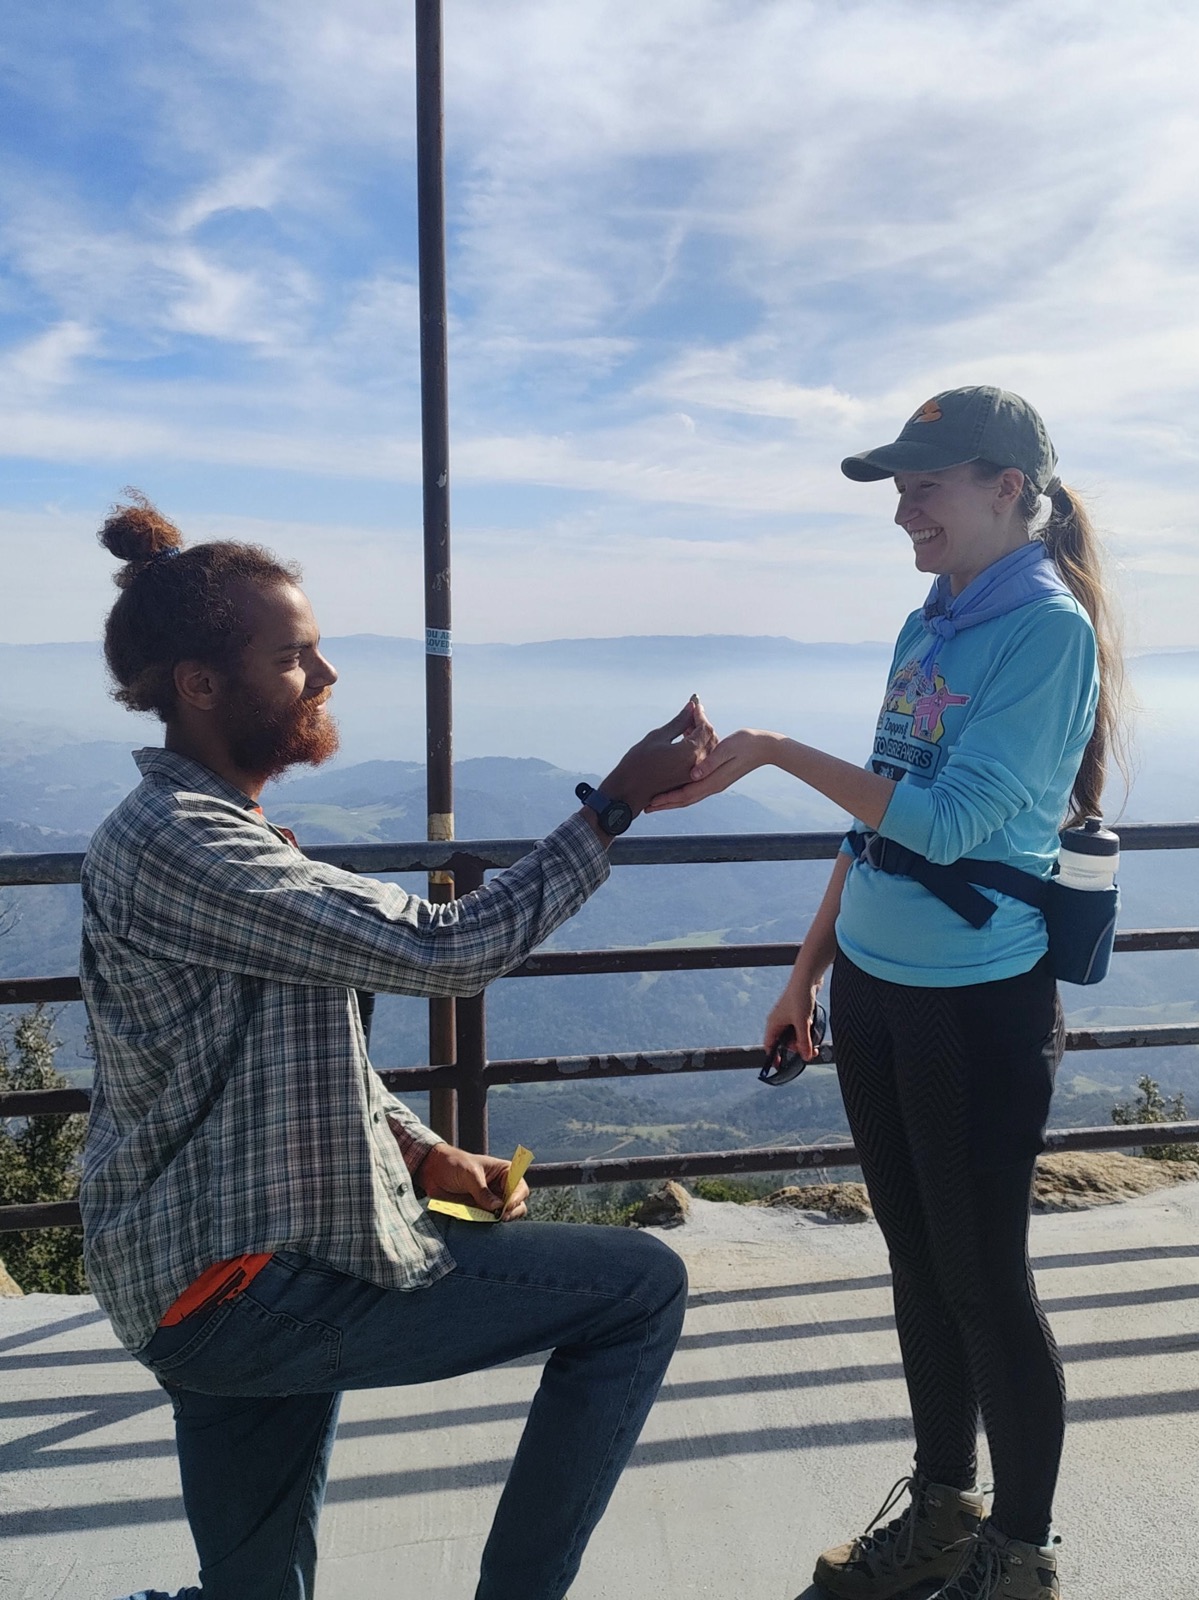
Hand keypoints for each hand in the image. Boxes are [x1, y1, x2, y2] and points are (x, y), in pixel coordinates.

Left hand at [418, 1143, 528, 1220]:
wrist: (433, 1171)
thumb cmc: (454, 1164)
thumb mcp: (470, 1173)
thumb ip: (483, 1191)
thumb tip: (497, 1208)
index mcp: (505, 1172)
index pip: (520, 1187)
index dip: (517, 1198)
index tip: (507, 1207)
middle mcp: (501, 1188)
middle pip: (517, 1205)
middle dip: (512, 1212)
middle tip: (501, 1218)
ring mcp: (491, 1201)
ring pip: (505, 1216)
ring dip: (500, 1220)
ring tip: (490, 1221)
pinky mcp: (480, 1212)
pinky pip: (489, 1222)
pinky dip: (487, 1225)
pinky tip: (480, 1223)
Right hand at [599, 696, 717, 817]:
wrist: (629, 791)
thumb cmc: (638, 764)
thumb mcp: (657, 737)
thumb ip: (679, 722)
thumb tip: (691, 708)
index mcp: (690, 753)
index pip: (704, 728)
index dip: (699, 714)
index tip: (692, 705)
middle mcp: (698, 766)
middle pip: (710, 739)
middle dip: (702, 724)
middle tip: (689, 714)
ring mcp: (694, 776)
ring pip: (708, 750)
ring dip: (700, 737)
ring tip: (685, 727)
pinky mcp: (690, 781)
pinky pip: (701, 761)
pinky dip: (697, 749)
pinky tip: (684, 742)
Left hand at [646, 727, 772, 811]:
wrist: (764, 747)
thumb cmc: (746, 744)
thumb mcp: (727, 749)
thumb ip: (710, 762)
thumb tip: (694, 774)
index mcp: (714, 780)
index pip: (686, 794)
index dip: (667, 799)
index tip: (651, 802)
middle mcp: (713, 785)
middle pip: (685, 800)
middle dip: (666, 804)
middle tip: (647, 807)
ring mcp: (715, 783)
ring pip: (689, 796)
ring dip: (672, 800)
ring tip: (656, 802)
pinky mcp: (716, 778)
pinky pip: (694, 789)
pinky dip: (681, 793)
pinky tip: (673, 790)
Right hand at [765, 969, 823, 1062]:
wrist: (808, 977)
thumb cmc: (800, 997)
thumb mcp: (803, 1023)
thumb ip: (804, 1042)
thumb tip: (806, 1057)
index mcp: (773, 1024)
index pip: (770, 1046)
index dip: (774, 1057)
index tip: (781, 1067)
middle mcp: (779, 1021)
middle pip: (786, 1042)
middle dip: (798, 1047)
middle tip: (811, 1049)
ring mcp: (788, 1017)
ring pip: (795, 1035)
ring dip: (805, 1038)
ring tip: (813, 1035)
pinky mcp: (798, 1013)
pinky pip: (801, 1028)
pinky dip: (808, 1030)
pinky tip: (813, 1024)